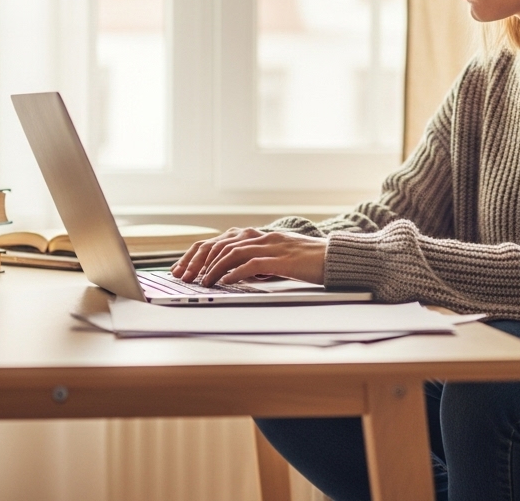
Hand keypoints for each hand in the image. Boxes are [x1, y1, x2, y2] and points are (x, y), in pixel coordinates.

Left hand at [171, 228, 326, 286]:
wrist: (336, 258)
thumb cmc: (309, 261)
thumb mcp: (277, 259)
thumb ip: (257, 262)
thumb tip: (235, 275)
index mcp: (258, 236)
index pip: (219, 241)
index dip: (197, 254)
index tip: (183, 269)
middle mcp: (261, 237)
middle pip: (219, 244)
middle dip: (198, 262)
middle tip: (184, 277)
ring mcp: (271, 246)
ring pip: (231, 253)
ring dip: (212, 269)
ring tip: (201, 282)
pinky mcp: (281, 259)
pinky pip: (251, 264)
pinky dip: (234, 273)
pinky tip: (224, 282)